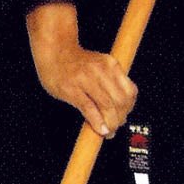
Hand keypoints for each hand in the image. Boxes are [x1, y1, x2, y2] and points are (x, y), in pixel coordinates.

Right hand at [26, 1, 137, 137]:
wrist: (54, 53)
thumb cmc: (77, 62)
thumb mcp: (100, 65)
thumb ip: (113, 81)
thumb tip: (124, 107)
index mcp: (110, 64)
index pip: (129, 91)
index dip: (130, 108)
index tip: (125, 115)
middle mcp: (100, 70)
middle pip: (120, 100)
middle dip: (120, 118)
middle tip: (116, 125)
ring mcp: (85, 79)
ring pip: (107, 106)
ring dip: (111, 123)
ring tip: (108, 131)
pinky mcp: (72, 89)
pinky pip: (89, 109)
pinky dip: (97, 122)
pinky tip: (100, 129)